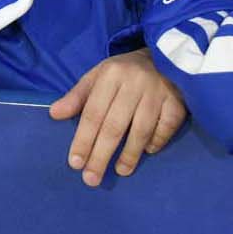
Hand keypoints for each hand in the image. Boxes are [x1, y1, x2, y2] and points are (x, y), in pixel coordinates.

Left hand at [50, 50, 187, 185]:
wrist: (163, 54)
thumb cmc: (124, 71)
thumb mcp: (98, 75)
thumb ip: (78, 96)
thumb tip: (54, 114)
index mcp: (109, 75)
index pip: (92, 113)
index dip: (83, 139)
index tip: (75, 163)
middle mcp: (133, 83)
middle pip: (114, 125)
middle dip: (101, 154)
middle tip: (91, 178)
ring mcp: (157, 92)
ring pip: (141, 129)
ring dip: (130, 154)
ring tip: (119, 171)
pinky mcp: (178, 101)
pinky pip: (166, 126)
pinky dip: (157, 140)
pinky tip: (148, 152)